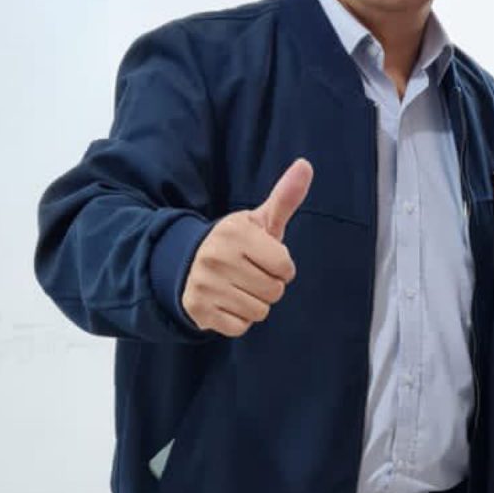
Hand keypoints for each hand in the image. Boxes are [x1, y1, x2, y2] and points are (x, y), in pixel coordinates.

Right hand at [182, 158, 312, 336]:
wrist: (188, 263)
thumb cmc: (236, 243)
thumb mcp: (259, 220)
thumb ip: (285, 197)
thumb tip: (306, 164)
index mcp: (236, 234)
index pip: (285, 267)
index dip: (281, 266)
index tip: (266, 258)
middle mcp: (217, 258)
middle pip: (274, 291)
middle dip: (269, 285)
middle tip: (250, 274)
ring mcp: (204, 285)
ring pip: (259, 311)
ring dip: (254, 303)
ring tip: (239, 287)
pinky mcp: (197, 310)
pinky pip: (240, 327)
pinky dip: (238, 319)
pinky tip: (227, 301)